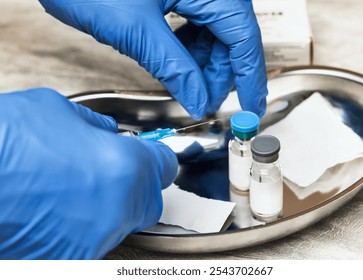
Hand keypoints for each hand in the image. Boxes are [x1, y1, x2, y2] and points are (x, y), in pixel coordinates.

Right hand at [0, 88, 177, 258]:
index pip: (165, 166)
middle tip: (108, 172)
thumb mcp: (57, 111)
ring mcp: (92, 242)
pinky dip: (80, 227)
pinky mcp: (69, 262)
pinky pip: (90, 241)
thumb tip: (107, 134)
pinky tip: (55, 210)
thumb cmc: (2, 142)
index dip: (157, 158)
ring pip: (119, 224)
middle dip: (135, 186)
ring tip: (69, 190)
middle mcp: (115, 210)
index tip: (152, 157)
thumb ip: (96, 127)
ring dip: (105, 208)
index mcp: (124, 168)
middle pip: (148, 201)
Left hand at [39, 0, 267, 119]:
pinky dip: (188, 49)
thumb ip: (174, 69)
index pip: (243, 35)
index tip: (251, 106)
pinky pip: (194, 25)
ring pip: (213, 32)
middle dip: (220, 73)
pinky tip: (178, 63)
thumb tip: (199, 101)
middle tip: (206, 101)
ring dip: (204, 64)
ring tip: (190, 87)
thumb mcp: (138, 30)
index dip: (249, 76)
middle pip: (230, 35)